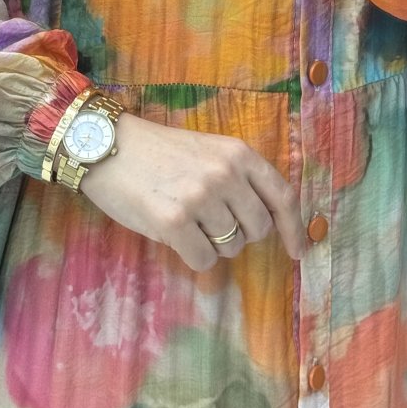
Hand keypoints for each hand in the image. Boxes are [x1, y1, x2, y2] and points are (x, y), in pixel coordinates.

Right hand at [79, 113, 308, 272]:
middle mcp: (224, 174)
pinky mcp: (174, 222)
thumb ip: (239, 178)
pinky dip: (193, 256)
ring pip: (231, 247)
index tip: (299, 251)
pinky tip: (174, 234)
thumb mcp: (208, 150)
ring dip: (213, 244)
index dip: (294, 228)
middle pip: (258, 229)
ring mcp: (200, 198)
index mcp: (238, 153)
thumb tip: (268, 222)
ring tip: (187, 220)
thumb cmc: (159, 152)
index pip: (282, 197)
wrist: (107, 147)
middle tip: (213, 224)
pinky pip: (204, 260)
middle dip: (241, 235)